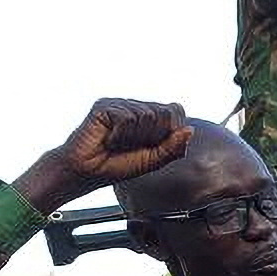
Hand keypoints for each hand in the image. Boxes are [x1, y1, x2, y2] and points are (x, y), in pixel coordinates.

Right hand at [27, 98, 190, 207]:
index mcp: (150, 117)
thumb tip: (190, 130)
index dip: (170, 131)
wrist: (87, 172)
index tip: (151, 146)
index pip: (176, 111)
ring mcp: (121, 104)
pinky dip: (121, 135)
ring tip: (118, 143)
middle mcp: (136, 106)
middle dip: (153, 137)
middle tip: (131, 146)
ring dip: (135, 137)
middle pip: (165, 112)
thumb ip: (173, 147)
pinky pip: (128, 118)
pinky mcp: (105, 105)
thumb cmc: (117, 165)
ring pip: (147, 115)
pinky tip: (110, 139)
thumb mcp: (153, 161)